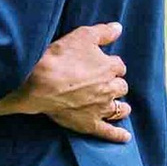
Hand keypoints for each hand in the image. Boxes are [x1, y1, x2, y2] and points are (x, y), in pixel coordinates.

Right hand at [12, 20, 129, 140]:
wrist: (40, 83)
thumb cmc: (60, 57)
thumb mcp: (82, 36)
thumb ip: (103, 32)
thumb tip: (118, 28)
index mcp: (110, 67)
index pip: (118, 65)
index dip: (110, 64)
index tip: (101, 64)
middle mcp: (110, 89)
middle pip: (120, 87)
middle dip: (115, 84)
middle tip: (105, 83)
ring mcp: (101, 108)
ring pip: (119, 108)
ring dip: (121, 106)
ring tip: (121, 107)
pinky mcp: (90, 124)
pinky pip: (108, 132)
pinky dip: (118, 135)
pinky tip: (125, 137)